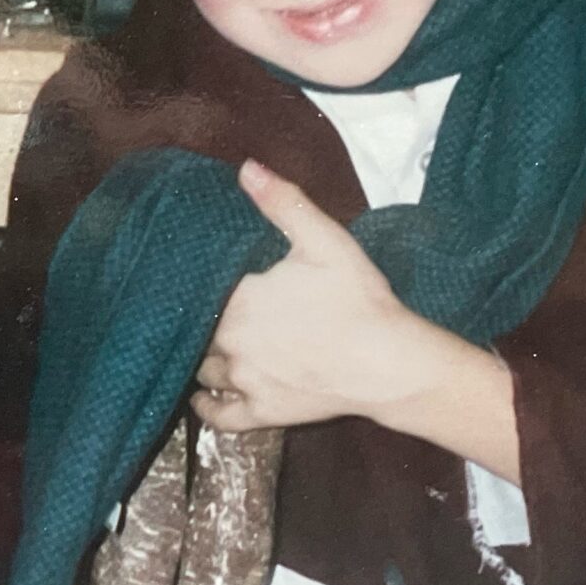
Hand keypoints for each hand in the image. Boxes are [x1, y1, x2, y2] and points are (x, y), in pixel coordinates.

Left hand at [193, 159, 434, 433]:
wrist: (390, 363)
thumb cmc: (360, 299)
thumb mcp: (325, 240)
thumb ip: (283, 203)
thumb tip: (245, 168)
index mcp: (239, 300)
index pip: (199, 291)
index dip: (197, 286)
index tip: (197, 278)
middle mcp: (231, 344)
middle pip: (195, 331)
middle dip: (197, 321)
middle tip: (203, 312)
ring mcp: (246, 382)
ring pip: (203, 370)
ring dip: (201, 359)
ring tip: (203, 347)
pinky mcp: (263, 413)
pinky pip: (220, 416)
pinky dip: (207, 406)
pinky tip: (200, 398)